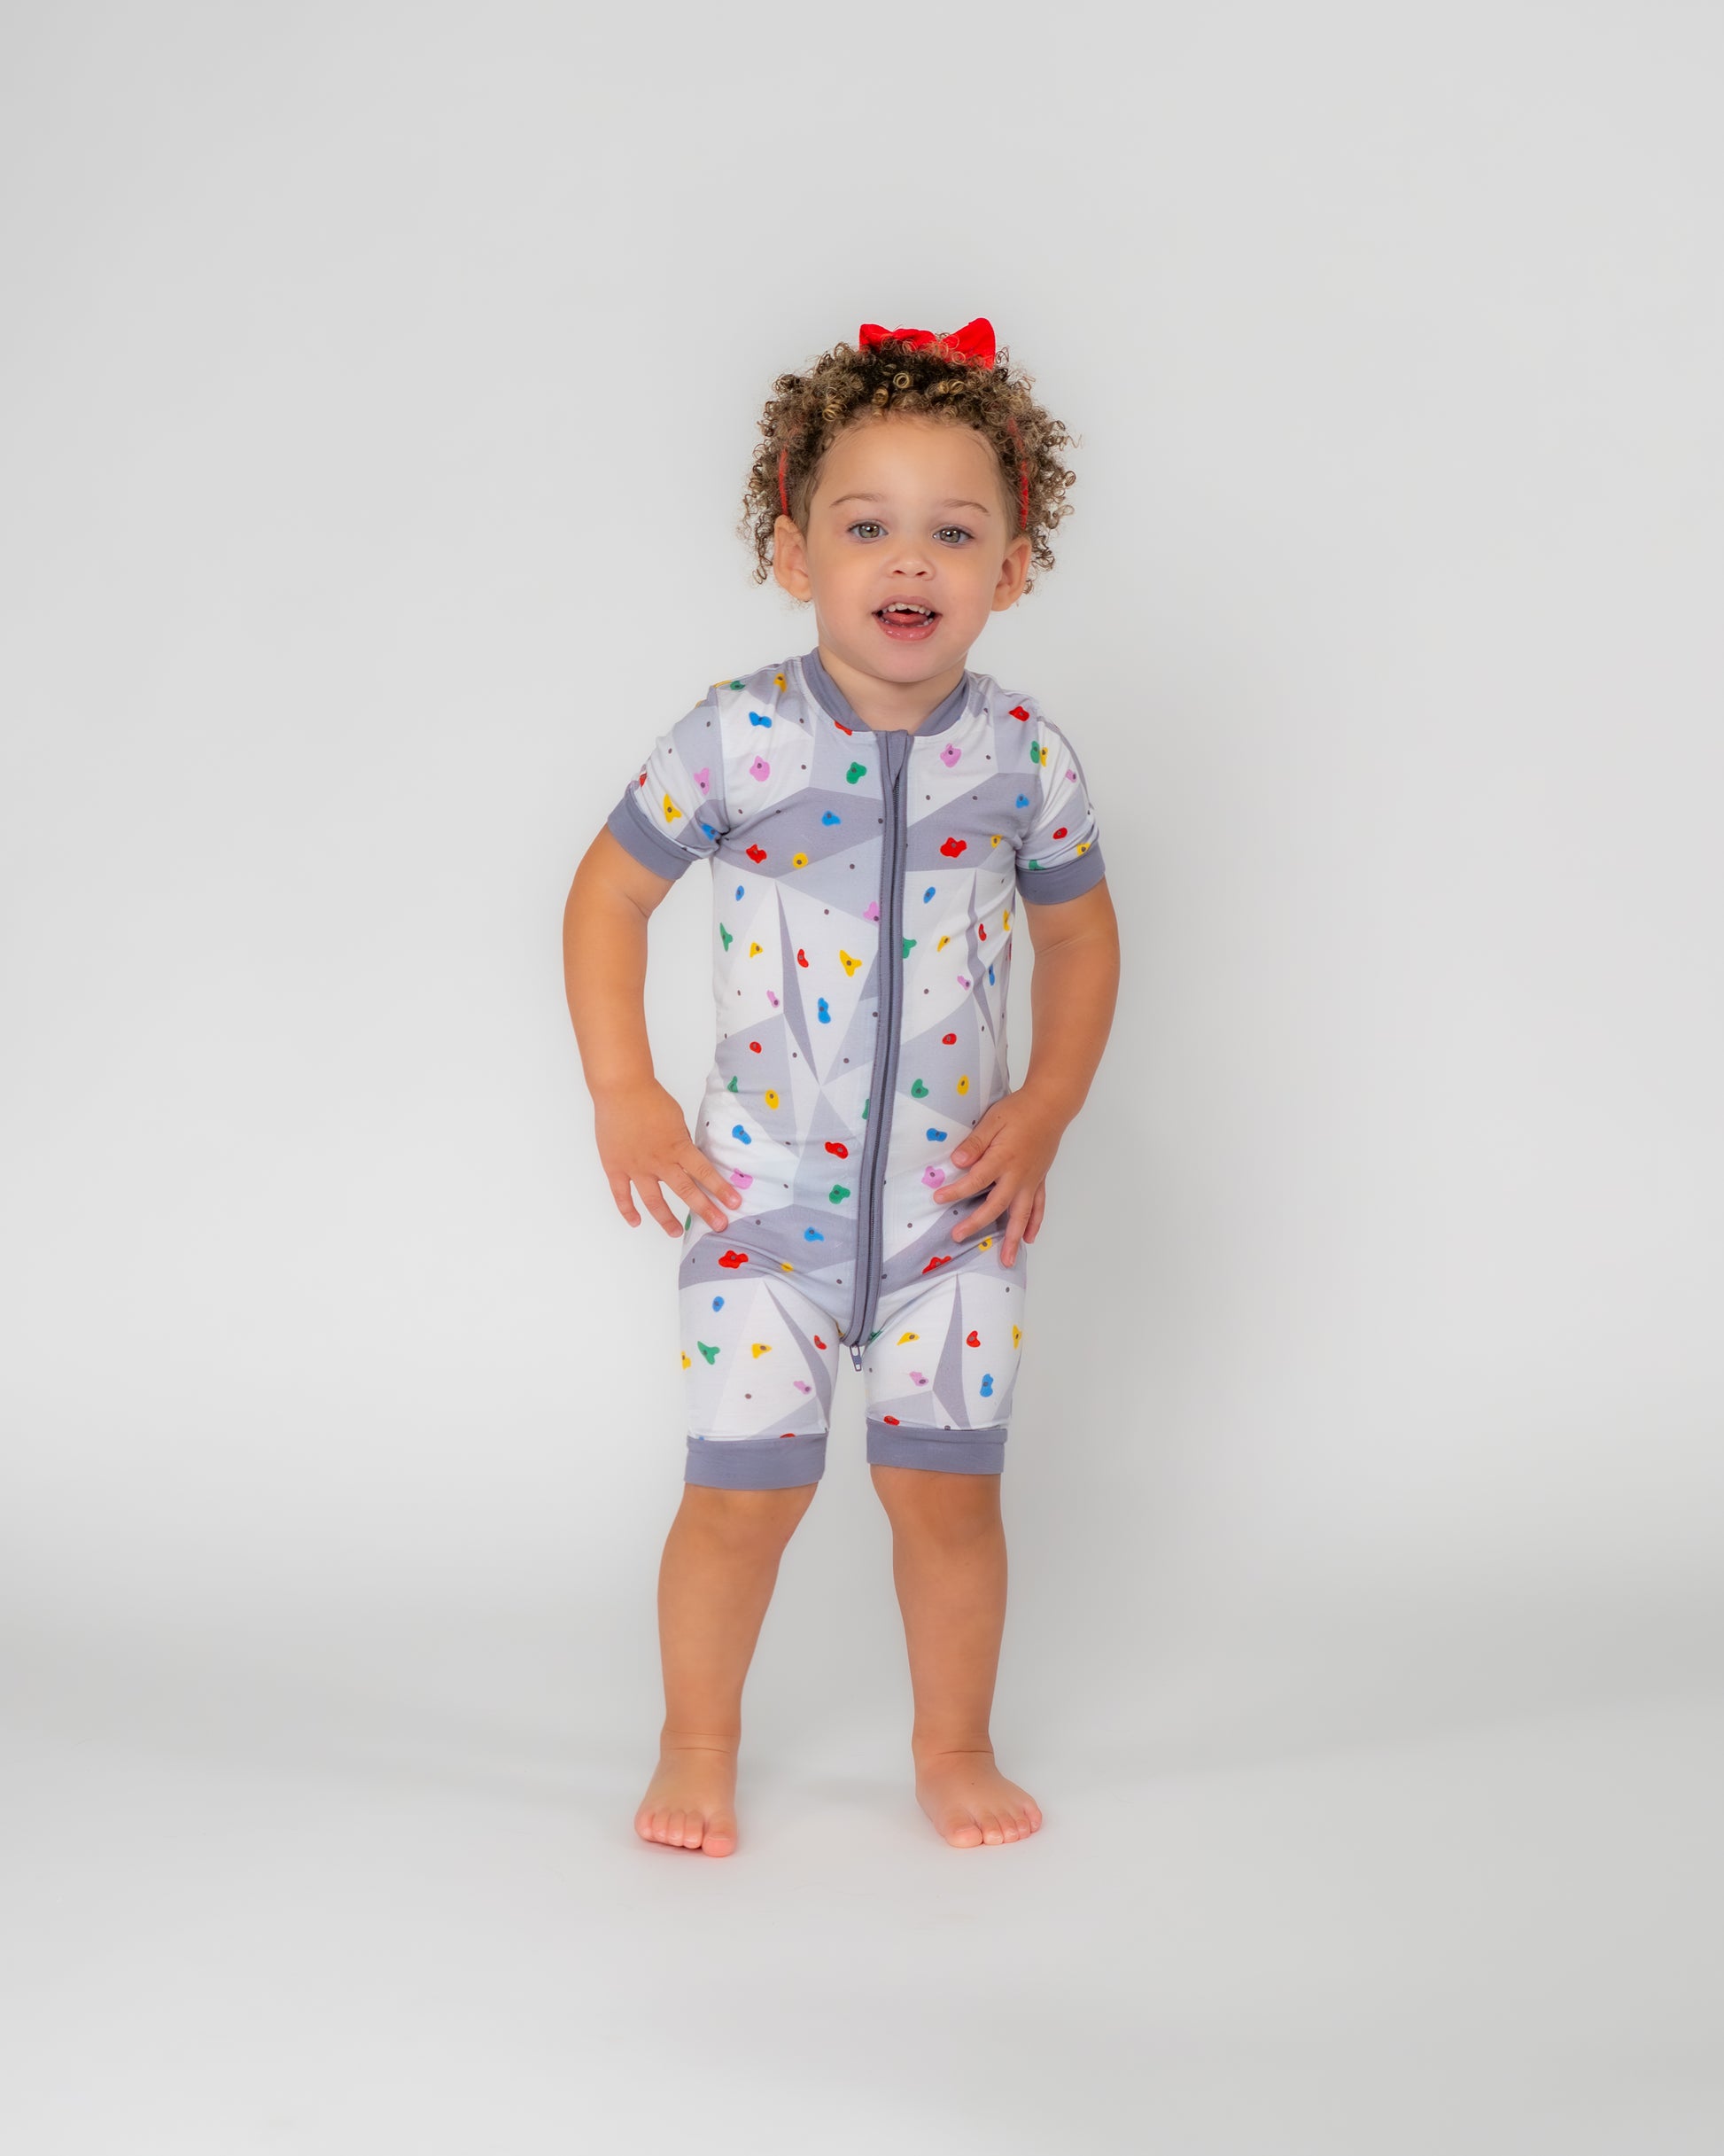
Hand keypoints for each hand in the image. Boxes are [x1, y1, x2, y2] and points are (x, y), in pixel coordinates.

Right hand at [594, 1080, 741, 1235]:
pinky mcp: (615, 1168)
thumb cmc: (651, 1099)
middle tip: (719, 1226)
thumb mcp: (677, 1119)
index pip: (704, 1172)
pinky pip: (621, 1195)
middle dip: (705, 1209)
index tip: (735, 1204)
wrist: (621, 1089)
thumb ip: (681, 1142)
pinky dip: (627, 1210)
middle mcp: (659, 1161)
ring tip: (677, 1233)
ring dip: (666, 1219)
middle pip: (685, 1191)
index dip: (721, 1189)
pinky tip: (636, 1222)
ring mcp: (636, 1167)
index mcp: (677, 1147)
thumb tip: (689, 1160)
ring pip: (653, 1200)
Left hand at [938, 1086, 1065, 1267]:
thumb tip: (957, 1162)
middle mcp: (1019, 1175)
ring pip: (1022, 1215)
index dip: (956, 1191)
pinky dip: (1035, 1223)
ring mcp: (1032, 1181)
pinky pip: (1038, 1206)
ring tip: (1007, 1260)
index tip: (938, 1198)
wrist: (1051, 1106)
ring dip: (1014, 1238)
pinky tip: (1029, 1238)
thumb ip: (975, 1143)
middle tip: (957, 1236)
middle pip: (996, 1205)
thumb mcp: (993, 1120)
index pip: (976, 1180)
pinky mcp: (1040, 1180)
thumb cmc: (1019, 1110)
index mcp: (1004, 1158)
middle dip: (977, 1223)